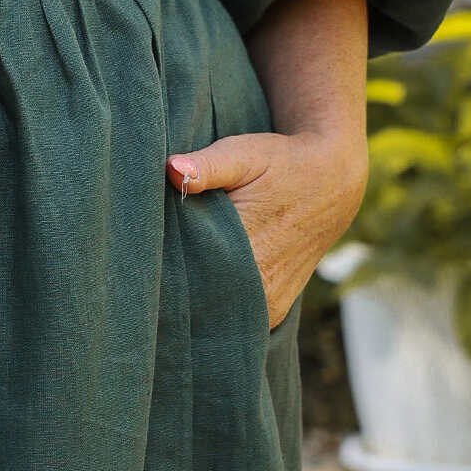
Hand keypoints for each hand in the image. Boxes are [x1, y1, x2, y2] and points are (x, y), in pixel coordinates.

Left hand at [164, 128, 366, 329]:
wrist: (333, 182)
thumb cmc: (283, 164)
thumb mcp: (245, 154)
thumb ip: (207, 166)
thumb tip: (173, 170)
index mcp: (249, 253)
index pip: (185, 278)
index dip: (159, 269)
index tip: (138, 257)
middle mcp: (261, 291)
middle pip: (198, 302)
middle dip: (173, 287)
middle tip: (145, 270)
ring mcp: (270, 308)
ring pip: (216, 315)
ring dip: (195, 297)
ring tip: (172, 274)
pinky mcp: (275, 312)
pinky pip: (236, 316)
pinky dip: (216, 303)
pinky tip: (199, 284)